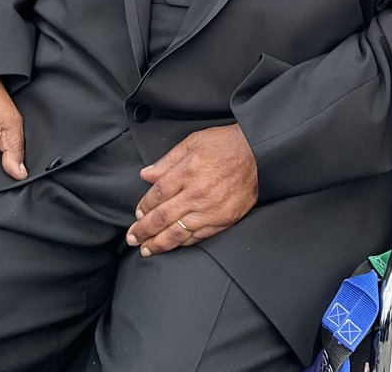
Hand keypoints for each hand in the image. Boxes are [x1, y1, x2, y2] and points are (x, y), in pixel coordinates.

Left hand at [126, 124, 257, 256]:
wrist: (259, 153)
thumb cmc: (226, 144)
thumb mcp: (193, 141)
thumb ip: (168, 160)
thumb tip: (146, 174)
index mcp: (188, 171)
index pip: (158, 194)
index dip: (144, 206)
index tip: (137, 214)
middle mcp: (197, 193)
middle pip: (163, 216)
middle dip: (144, 230)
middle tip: (132, 238)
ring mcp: (211, 209)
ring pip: (178, 232)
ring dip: (159, 243)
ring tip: (146, 249)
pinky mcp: (224, 219)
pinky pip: (198, 236)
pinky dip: (183, 243)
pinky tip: (173, 246)